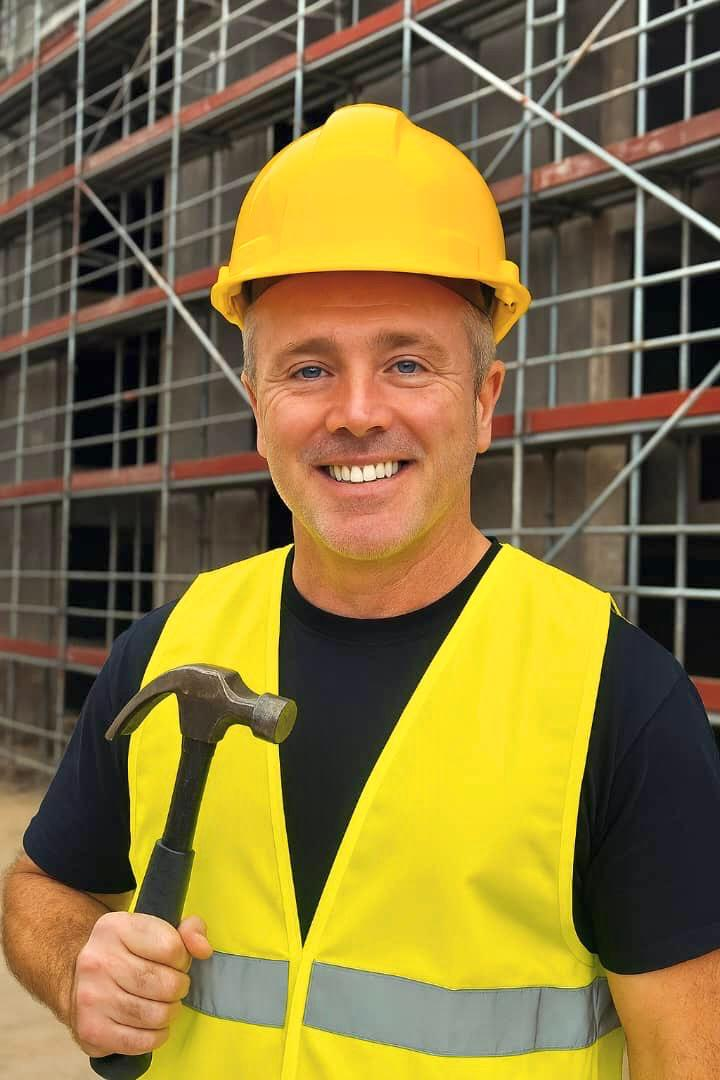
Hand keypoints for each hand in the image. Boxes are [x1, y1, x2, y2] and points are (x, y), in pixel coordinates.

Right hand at [70, 911, 211, 1057]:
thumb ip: (189, 930)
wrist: (77, 979)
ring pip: (154, 1014)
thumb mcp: (154, 929)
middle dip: (179, 988)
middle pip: (165, 984)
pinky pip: (139, 1041)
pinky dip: (156, 1036)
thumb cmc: (127, 953)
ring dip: (169, 1012)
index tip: (178, 962)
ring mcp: (91, 996)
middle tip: (175, 987)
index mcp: (116, 928)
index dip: (184, 958)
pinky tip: (154, 1026)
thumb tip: (204, 949)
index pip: (171, 947)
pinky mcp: (90, 1029)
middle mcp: (98, 960)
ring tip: (165, 1005)